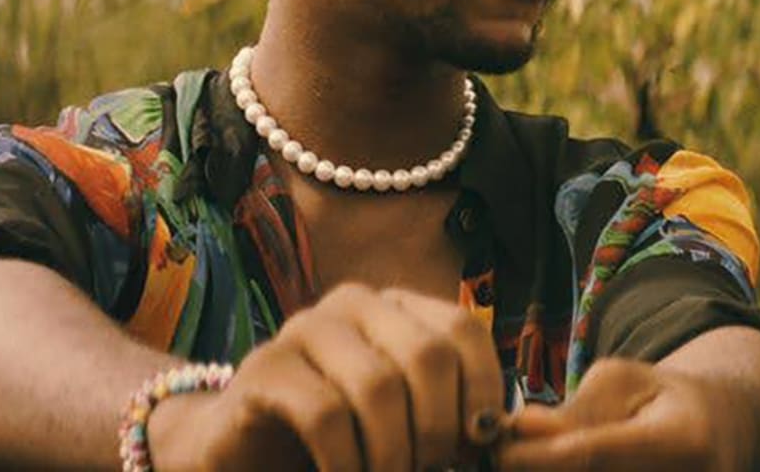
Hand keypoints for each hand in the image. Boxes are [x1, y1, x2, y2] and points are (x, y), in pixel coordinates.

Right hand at [146, 283, 505, 471]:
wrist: (240, 450)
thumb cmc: (338, 439)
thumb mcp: (405, 422)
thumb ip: (455, 420)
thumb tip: (518, 431)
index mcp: (398, 308)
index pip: (462, 329)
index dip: (484, 388)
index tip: (478, 444)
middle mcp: (355, 305)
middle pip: (428, 354)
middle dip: (440, 428)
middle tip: (429, 471)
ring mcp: (305, 329)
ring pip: (379, 386)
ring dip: (394, 453)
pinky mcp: (264, 369)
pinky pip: (325, 413)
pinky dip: (347, 461)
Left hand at [497, 357, 745, 471]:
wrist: (723, 435)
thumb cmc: (664, 401)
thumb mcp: (627, 383)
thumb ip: (575, 409)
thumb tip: (519, 429)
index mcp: (683, 441)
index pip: (591, 457)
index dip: (535, 459)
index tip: (496, 448)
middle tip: (507, 457)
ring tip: (537, 461)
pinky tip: (567, 469)